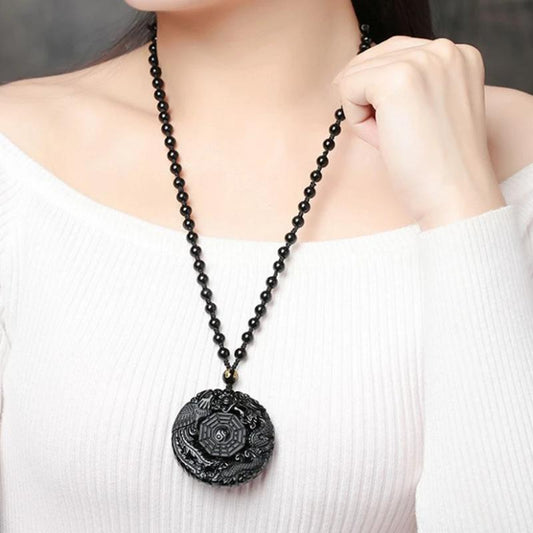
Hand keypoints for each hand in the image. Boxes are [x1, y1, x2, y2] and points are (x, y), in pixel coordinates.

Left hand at [332, 36, 505, 229]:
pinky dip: (357, 121)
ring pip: (356, 75)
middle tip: (399, 136)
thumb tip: (349, 79)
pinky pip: (347, 89)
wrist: (455, 195)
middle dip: (371, 102)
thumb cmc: (438, 166)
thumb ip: (406, 85)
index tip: (402, 126)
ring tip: (397, 138)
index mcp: (458, 55)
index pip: (394, 53)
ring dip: (365, 113)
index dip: (382, 95)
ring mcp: (422, 60)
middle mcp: (445, 49)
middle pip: (372, 59)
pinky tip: (386, 140)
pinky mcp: (397, 79)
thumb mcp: (429, 111)